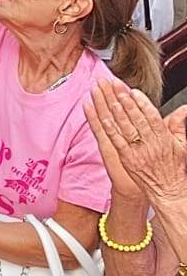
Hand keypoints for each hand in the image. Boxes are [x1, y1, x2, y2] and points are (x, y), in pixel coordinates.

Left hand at [86, 82, 186, 209]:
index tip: (132, 90)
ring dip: (110, 107)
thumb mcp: (182, 146)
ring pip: (121, 125)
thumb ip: (178, 125)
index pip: (151, 116)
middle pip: (133, 117)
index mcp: (163, 138)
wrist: (168, 192)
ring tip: (102, 92)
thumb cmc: (174, 169)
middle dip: (122, 98)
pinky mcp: (125, 158)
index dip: (141, 102)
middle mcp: (149, 143)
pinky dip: (105, 125)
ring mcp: (136, 151)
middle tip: (112, 83)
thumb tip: (183, 109)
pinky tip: (98, 113)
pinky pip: (113, 139)